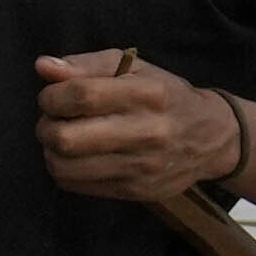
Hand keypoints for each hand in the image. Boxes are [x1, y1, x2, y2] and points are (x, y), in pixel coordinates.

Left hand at [36, 48, 247, 211]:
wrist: (211, 138)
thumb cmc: (164, 96)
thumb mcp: (135, 69)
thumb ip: (87, 65)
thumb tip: (43, 66)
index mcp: (148, 94)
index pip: (81, 96)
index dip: (52, 97)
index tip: (52, 97)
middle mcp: (148, 132)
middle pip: (66, 138)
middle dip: (46, 126)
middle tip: (54, 119)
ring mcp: (143, 166)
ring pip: (65, 166)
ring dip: (51, 150)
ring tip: (64, 137)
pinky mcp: (136, 191)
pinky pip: (76, 185)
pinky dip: (64, 169)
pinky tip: (77, 156)